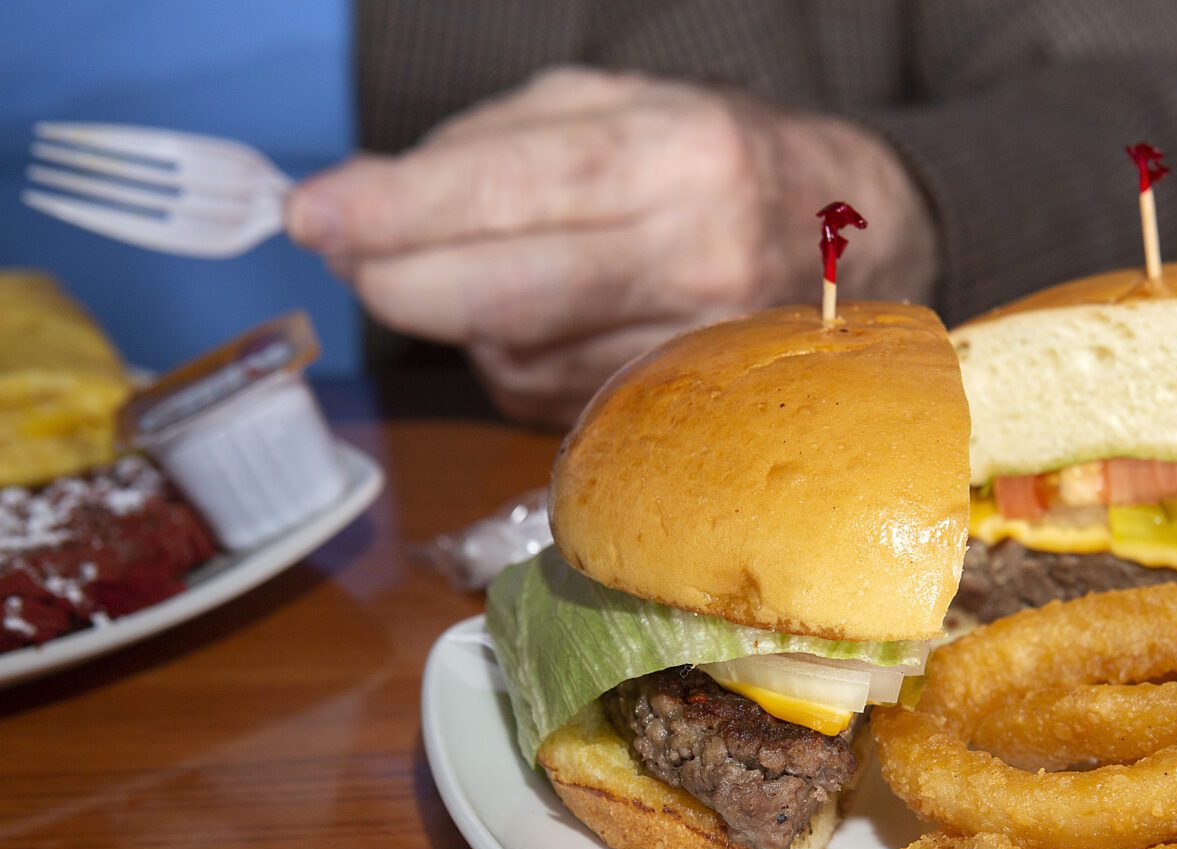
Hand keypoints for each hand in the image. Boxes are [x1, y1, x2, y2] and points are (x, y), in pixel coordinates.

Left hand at [288, 68, 940, 422]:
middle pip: (506, 297)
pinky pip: (548, 396)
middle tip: (346, 253)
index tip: (313, 215)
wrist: (863, 242)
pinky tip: (540, 316)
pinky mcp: (686, 417)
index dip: (396, 211)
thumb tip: (366, 203)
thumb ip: (489, 145)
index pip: (512, 193)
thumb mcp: (620, 104)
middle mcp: (700, 263)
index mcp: (684, 160)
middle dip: (398, 282)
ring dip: (457, 319)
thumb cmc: (722, 159)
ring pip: (516, 356)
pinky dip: (512, 356)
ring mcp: (698, 354)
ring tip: (470, 265)